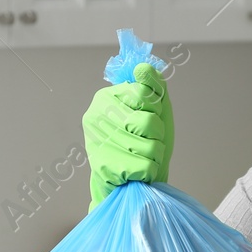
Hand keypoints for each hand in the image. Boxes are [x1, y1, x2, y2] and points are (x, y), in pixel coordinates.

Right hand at [82, 62, 174, 211]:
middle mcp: (95, 117)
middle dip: (156, 135)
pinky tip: (137, 172)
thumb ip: (153, 85)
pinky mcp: (104, 169)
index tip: (145, 118)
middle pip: (148, 121)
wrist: (129, 182)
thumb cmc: (142, 142)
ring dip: (155, 155)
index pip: (145, 95)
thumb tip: (142, 68)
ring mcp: (97, 143)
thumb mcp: (154, 108)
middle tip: (145, 142)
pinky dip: (149, 171)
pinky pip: (146, 167)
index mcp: (105, 98)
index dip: (154, 110)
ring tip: (142, 157)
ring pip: (150, 146)